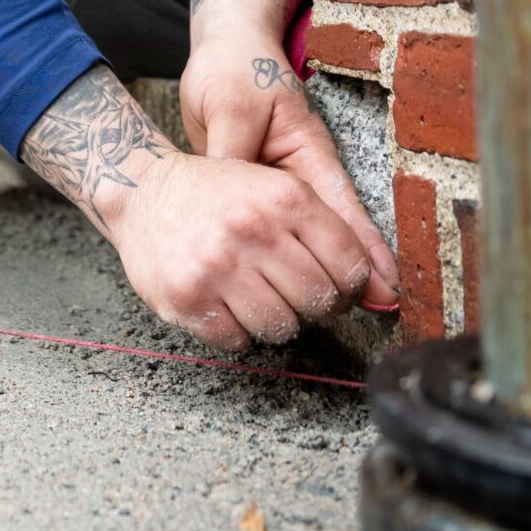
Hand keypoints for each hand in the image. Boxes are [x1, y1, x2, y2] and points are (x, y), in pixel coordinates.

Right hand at [109, 147, 378, 350]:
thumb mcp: (277, 192)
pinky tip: (223, 300)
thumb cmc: (218, 194)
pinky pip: (238, 340)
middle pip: (319, 301)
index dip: (346, 285)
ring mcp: (218, 266)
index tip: (330, 284)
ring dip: (273, 318)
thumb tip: (386, 294)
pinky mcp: (188, 297)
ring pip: (281, 327)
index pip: (349, 267)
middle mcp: (253, 229)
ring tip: (254, 293)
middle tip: (290, 290)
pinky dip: (235, 329)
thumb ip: (333, 236)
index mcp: (285, 197)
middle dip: (311, 304)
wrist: (143, 191)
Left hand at [181, 0, 398, 308]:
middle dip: (351, 274)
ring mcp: (283, 184)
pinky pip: (279, 231)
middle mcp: (301, 174)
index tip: (388, 289)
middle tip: (371, 314)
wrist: (227, 47)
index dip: (365, 252)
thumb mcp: (231, 106)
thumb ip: (233, 152)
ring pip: (310, 238)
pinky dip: (287, 258)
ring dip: (324, 272)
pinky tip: (290, 287)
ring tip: (343, 314)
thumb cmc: (232, 70)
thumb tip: (231, 199)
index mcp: (307, 153)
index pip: (342, 211)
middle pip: (334, 234)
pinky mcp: (260, 190)